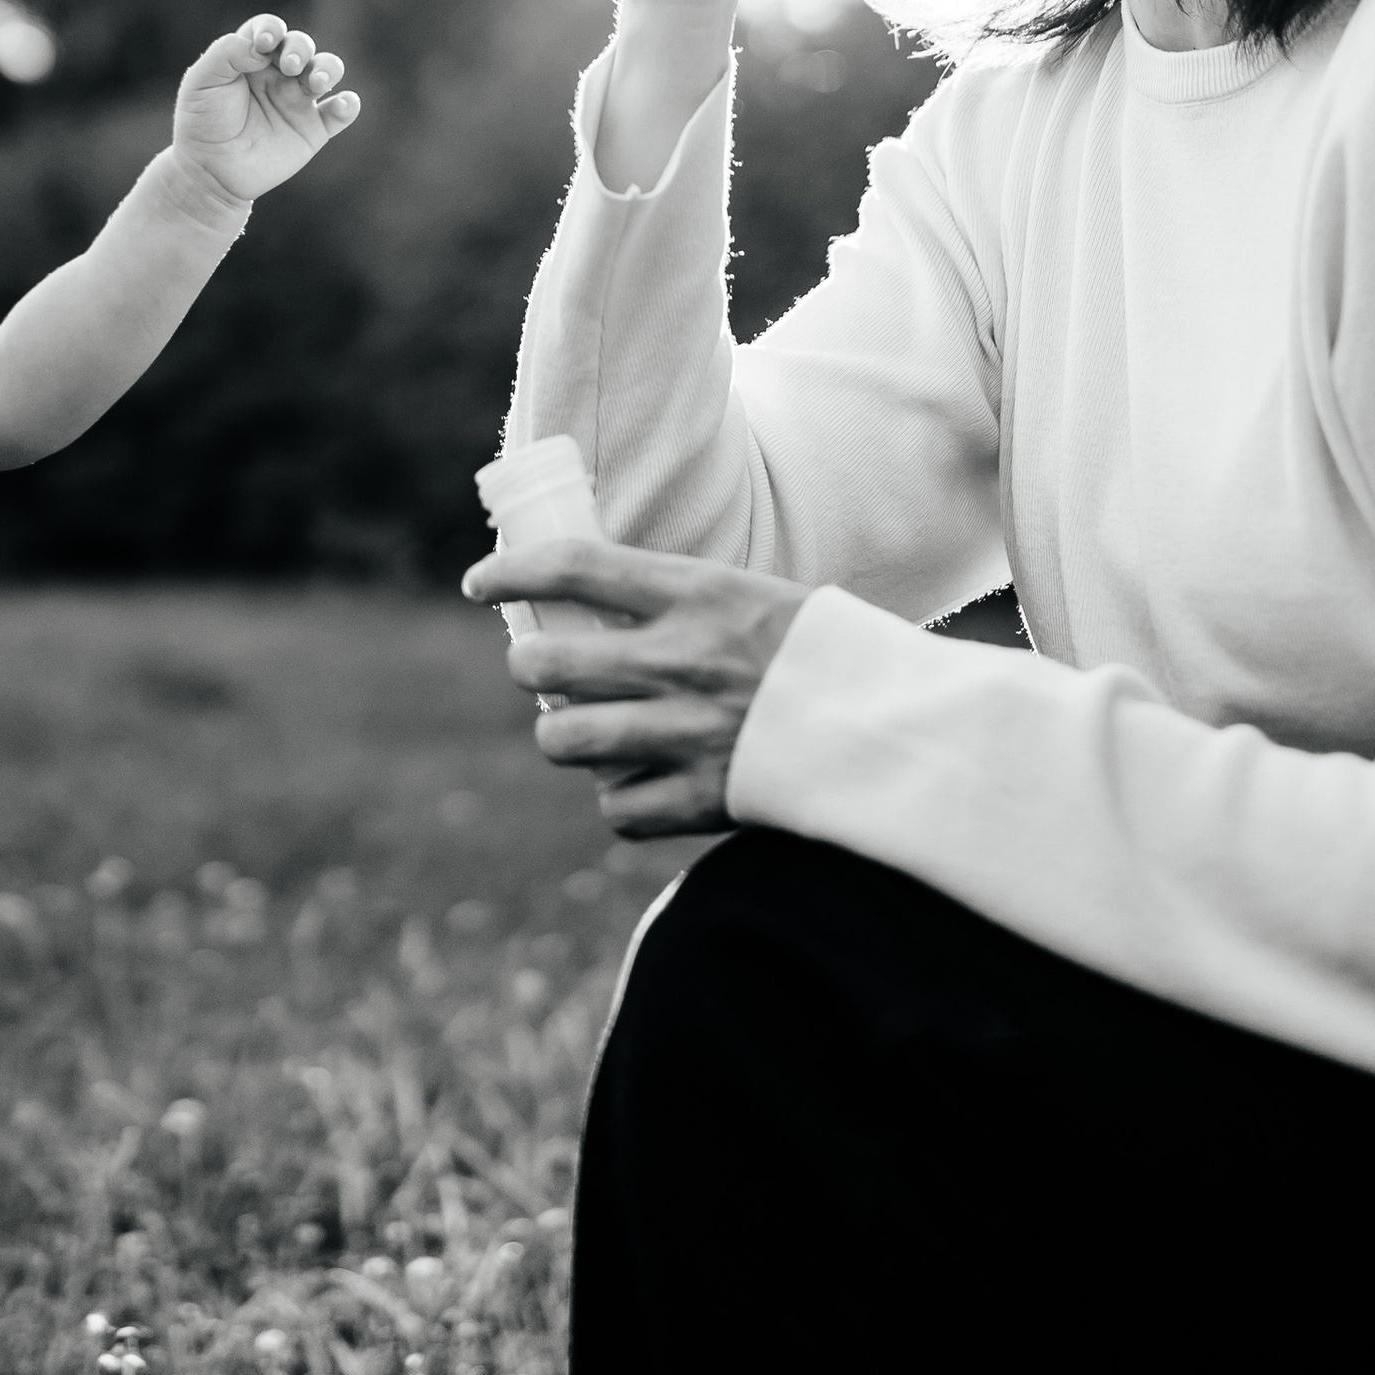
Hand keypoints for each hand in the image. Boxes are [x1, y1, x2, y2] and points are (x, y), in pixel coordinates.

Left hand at [171, 15, 359, 207]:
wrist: (209, 172)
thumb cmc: (202, 122)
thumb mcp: (201, 82)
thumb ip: (227, 54)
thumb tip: (263, 47)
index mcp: (252, 57)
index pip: (270, 30)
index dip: (272, 29)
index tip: (265, 43)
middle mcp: (279, 74)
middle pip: (302, 45)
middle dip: (300, 48)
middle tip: (289, 66)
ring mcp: (298, 101)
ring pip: (327, 70)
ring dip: (328, 68)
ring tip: (317, 82)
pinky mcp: (313, 130)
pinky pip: (340, 113)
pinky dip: (348, 105)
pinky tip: (342, 105)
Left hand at [462, 532, 809, 835]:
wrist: (895, 727)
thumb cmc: (817, 653)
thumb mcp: (749, 596)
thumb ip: (678, 601)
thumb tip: (594, 598)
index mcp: (699, 592)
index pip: (574, 566)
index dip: (511, 572)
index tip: (479, 582)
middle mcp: (684, 660)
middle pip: (546, 663)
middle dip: (526, 664)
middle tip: (536, 665)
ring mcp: (689, 733)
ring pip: (564, 740)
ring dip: (560, 734)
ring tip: (577, 727)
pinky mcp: (705, 800)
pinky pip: (615, 807)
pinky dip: (615, 797)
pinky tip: (633, 780)